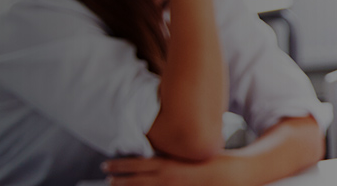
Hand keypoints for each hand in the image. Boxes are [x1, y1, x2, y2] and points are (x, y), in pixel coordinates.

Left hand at [104, 155, 247, 185]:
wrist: (230, 175)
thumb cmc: (211, 162)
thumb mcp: (187, 154)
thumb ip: (169, 158)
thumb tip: (154, 158)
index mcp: (167, 165)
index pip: (136, 165)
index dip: (119, 166)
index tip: (107, 166)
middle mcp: (165, 179)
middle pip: (134, 181)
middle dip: (118, 180)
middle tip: (107, 178)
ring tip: (115, 185)